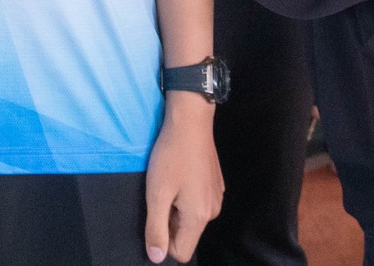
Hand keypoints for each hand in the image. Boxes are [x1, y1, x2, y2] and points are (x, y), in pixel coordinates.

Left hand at [143, 95, 222, 263]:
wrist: (191, 121)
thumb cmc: (171, 156)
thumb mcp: (157, 193)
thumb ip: (156, 228)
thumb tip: (156, 258)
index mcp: (199, 217)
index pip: (181, 252)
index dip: (164, 241)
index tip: (156, 215)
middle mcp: (213, 211)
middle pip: (187, 235)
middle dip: (170, 222)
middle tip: (161, 194)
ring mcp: (217, 197)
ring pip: (192, 218)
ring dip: (177, 207)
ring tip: (170, 182)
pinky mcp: (216, 185)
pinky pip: (198, 203)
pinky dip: (186, 195)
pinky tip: (180, 174)